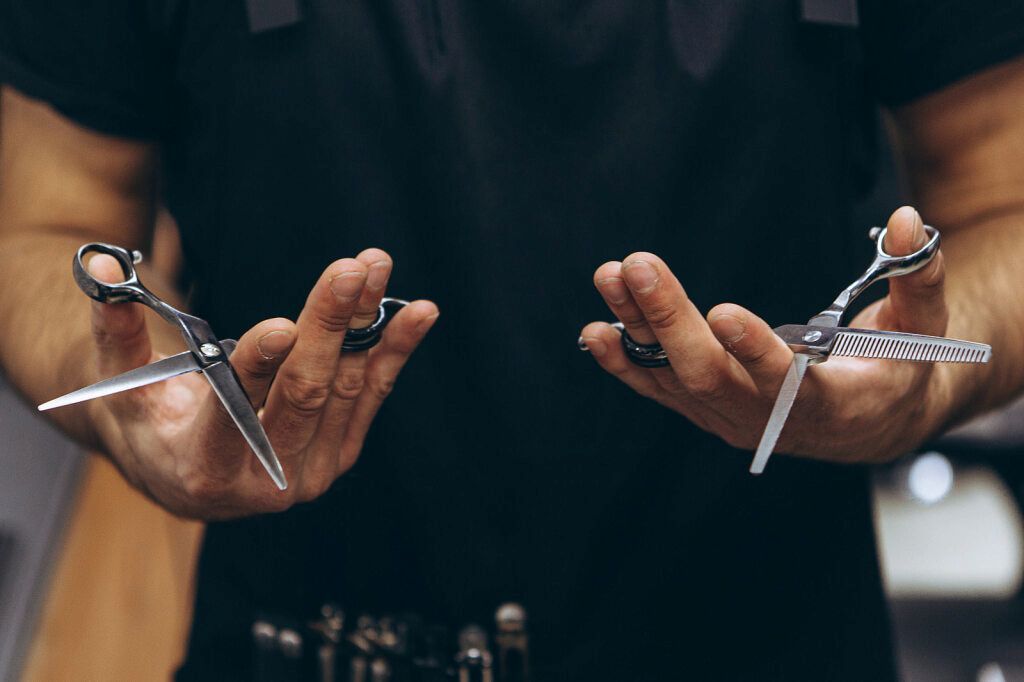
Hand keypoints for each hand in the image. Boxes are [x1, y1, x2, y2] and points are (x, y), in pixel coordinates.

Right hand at [86, 249, 438, 517]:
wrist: (189, 473)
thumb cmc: (150, 424)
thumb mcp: (121, 387)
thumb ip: (115, 331)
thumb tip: (100, 267)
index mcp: (203, 470)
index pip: (234, 415)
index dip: (258, 369)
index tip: (282, 324)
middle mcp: (265, 481)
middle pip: (303, 394)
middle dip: (327, 327)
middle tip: (347, 270)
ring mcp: (311, 470)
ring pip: (344, 388)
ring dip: (366, 325)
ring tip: (376, 268)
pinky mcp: (340, 451)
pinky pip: (372, 394)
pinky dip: (394, 350)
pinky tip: (419, 312)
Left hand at [579, 206, 952, 464]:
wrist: (865, 426)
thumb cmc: (896, 372)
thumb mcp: (922, 331)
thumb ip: (917, 276)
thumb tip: (906, 218)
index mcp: (830, 404)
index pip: (787, 384)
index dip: (756, 351)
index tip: (724, 311)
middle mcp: (768, 419)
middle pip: (710, 376)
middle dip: (670, 320)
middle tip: (639, 265)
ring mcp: (728, 417)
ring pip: (674, 376)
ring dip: (638, 327)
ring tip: (610, 276)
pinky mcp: (704, 408)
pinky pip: (657, 389)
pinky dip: (624, 362)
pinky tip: (596, 330)